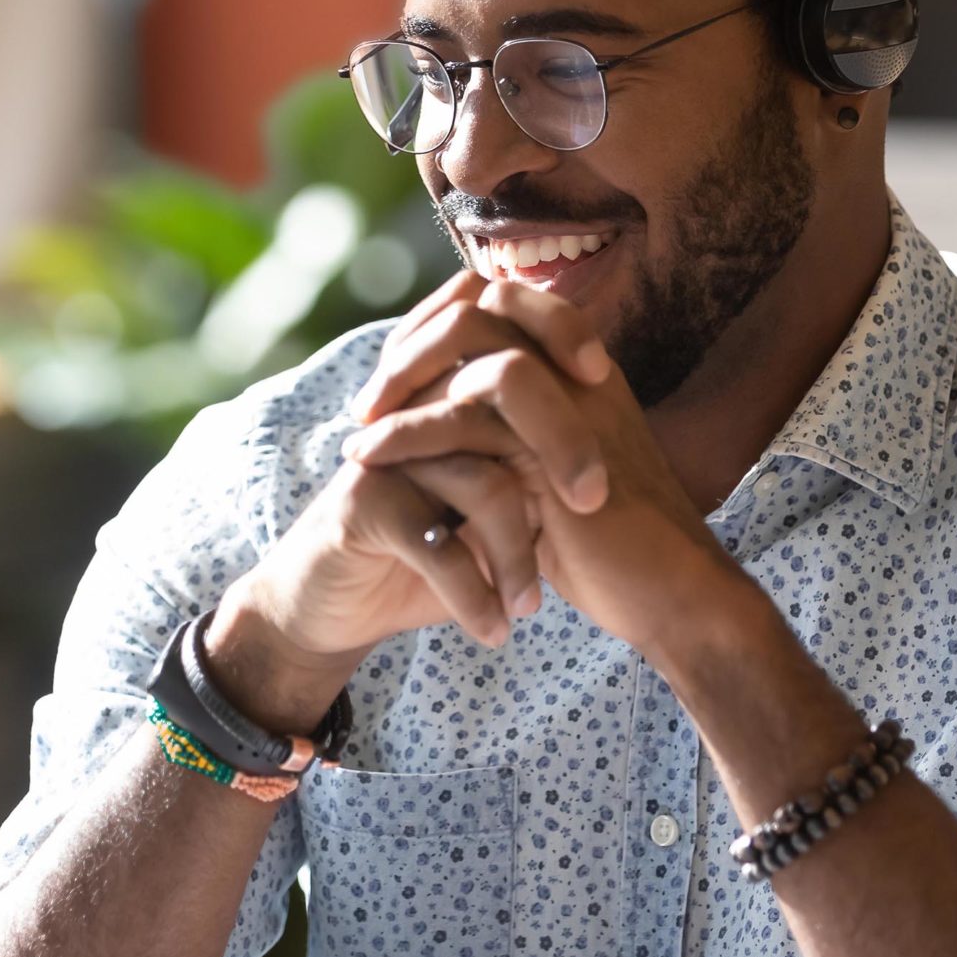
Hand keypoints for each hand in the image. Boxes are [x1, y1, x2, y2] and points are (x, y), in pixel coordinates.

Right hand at [206, 278, 596, 730]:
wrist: (335, 606)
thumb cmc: (425, 553)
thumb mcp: (486, 510)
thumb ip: (533, 468)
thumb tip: (621, 452)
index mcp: (447, 394)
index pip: (506, 326)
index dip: (559, 329)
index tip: (606, 381)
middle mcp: (416, 410)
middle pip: (502, 391)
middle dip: (562, 447)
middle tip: (592, 505)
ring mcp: (387, 453)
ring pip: (484, 482)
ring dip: (518, 553)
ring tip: (530, 608)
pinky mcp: (362, 505)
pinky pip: (438, 545)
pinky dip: (475, 595)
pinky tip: (493, 630)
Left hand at [340, 274, 736, 654]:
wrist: (668, 597)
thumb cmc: (611, 549)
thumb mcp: (551, 478)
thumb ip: (514, 438)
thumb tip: (448, 419)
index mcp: (583, 370)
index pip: (502, 303)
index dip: (439, 325)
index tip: (395, 375)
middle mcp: (579, 371)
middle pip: (481, 305)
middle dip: (412, 344)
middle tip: (368, 399)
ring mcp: (572, 401)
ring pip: (470, 346)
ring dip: (401, 380)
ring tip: (359, 428)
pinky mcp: (555, 447)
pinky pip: (465, 415)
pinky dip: (405, 431)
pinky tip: (368, 457)